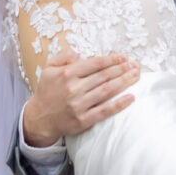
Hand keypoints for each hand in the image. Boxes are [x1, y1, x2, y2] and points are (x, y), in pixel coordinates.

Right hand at [22, 51, 139, 144]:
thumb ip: (64, 56)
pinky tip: (130, 97)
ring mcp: (79, 105)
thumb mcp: (49, 68)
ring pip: (106, 91)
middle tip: (135, 65)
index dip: (111, 59)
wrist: (39, 118)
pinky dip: (119, 104)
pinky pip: (105, 110)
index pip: (94, 63)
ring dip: (124, 82)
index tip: (123, 57)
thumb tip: (80, 54)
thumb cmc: (47, 91)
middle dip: (121, 69)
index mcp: (67, 74)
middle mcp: (73, 88)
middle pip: (104, 76)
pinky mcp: (83, 120)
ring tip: (136, 75)